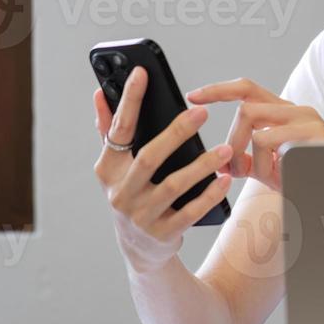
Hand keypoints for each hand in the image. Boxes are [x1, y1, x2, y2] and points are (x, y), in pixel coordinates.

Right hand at [93, 67, 234, 274]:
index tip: (142, 74)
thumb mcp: (116, 167)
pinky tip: (224, 179)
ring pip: (174, 185)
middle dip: (175, 132)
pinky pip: (191, 212)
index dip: (129, 101)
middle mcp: (121, 193)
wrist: (141, 249)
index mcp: (108, 169)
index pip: (118, 129)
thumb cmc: (132, 194)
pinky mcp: (163, 233)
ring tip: (223, 148)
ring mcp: (141, 216)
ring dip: (201, 165)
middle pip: (149, 157)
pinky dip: (209, 194)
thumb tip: (99, 93)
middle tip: (202, 112)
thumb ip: (109, 130)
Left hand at [185, 77, 323, 191]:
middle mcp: (298, 111)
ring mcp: (309, 122)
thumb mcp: (273, 170)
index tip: (192, 96)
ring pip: (256, 128)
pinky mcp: (315, 137)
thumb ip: (249, 160)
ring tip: (264, 179)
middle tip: (233, 171)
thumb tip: (222, 162)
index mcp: (285, 113)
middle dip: (231, 143)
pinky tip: (282, 180)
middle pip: (246, 109)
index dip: (218, 90)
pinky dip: (266, 168)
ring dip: (250, 159)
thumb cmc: (309, 181)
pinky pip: (270, 145)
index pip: (247, 89)